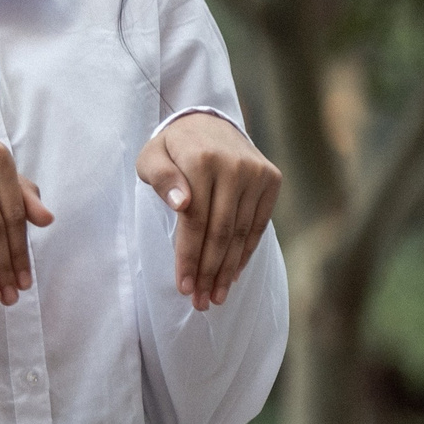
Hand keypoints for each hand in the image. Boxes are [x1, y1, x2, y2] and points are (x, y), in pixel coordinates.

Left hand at [137, 112, 279, 309]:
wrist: (208, 121)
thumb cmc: (172, 147)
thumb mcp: (152, 156)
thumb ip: (161, 178)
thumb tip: (181, 204)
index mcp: (203, 162)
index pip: (196, 221)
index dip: (190, 257)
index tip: (183, 287)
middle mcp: (236, 168)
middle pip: (222, 232)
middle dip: (209, 271)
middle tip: (201, 302)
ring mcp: (257, 174)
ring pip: (242, 233)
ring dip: (228, 269)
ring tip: (215, 296)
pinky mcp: (271, 180)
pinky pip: (258, 225)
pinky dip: (246, 252)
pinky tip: (233, 274)